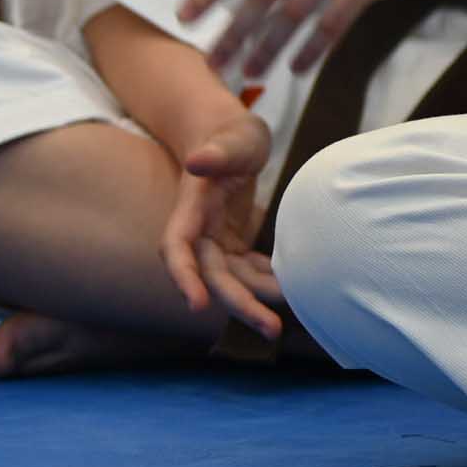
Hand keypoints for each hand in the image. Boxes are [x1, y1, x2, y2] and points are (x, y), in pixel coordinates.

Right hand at [158, 108, 281, 336]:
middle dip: (238, 305)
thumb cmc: (233, 135)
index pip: (178, 249)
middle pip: (212, 276)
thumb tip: (197, 161)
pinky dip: (264, 280)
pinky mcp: (230, 242)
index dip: (184, 278)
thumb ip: (218, 151)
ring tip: (287, 321)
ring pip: (231, 280)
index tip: (197, 306)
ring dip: (256, 301)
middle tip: (272, 331)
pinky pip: (246, 269)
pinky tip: (288, 289)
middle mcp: (198, 230)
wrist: (234, 138)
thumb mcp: (234, 138)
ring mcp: (214, 239)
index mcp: (190, 208)